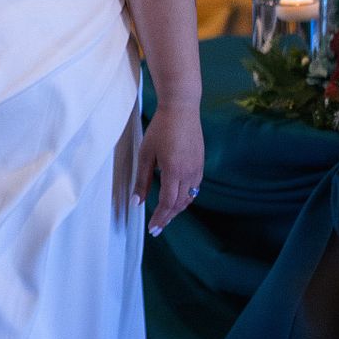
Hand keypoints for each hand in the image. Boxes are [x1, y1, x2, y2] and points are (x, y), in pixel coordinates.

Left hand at [133, 102, 203, 235]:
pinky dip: (185, 198)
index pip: (167, 203)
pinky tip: (177, 199)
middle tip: (157, 228)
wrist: (181, 110)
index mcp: (173, 172)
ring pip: (189, 198)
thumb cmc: (160, 129)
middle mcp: (189, 174)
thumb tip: (137, 202)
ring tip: (165, 216)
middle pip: (179, 204)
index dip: (160, 218)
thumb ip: (142, 179)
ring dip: (177, 209)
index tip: (152, 229)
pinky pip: (194, 188)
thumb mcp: (146, 153)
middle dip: (168, 218)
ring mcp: (197, 170)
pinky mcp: (200, 165)